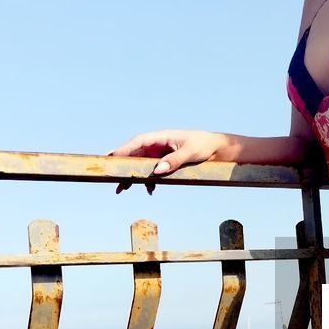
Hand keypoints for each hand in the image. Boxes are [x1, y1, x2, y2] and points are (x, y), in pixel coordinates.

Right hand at [106, 129, 226, 193]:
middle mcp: (159, 145)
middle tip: (108, 174)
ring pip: (141, 165)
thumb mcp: (190, 153)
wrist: (219, 150)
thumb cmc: (205, 145)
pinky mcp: (167, 164)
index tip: (112, 158)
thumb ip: (174, 161)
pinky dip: (148, 182)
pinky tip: (149, 191)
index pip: (138, 142)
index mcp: (162, 137)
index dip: (123, 150)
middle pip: (135, 154)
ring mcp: (162, 155)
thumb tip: (157, 171)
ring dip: (132, 177)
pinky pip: (153, 173)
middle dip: (122, 165)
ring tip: (121, 189)